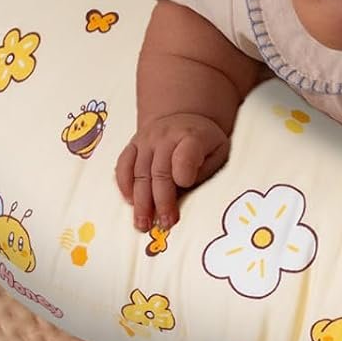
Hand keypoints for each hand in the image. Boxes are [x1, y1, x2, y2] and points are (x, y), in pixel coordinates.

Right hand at [114, 113, 230, 230]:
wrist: (183, 116)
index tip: (185, 185)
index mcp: (192, 136)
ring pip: (139, 173)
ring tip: (143, 224)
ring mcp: (146, 140)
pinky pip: (123, 165)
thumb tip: (184, 189)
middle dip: (162, 200)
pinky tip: (130, 202)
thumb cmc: (205, 141)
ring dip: (141, 201)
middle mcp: (165, 136)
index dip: (183, 169)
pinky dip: (124, 185)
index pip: (185, 153)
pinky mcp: (132, 144)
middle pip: (160, 171)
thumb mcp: (218, 150)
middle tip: (164, 224)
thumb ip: (204, 169)